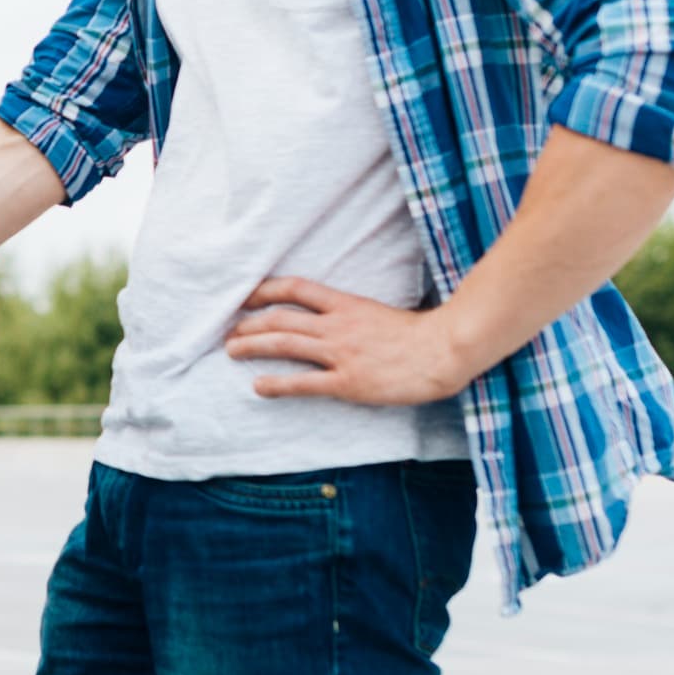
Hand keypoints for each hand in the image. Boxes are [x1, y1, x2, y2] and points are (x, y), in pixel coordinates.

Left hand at [224, 276, 472, 404]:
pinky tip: (259, 386)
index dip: (265, 291)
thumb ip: (349, 314)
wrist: (443, 351)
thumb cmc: (416, 335)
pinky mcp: (348, 381)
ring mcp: (341, 353)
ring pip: (284, 345)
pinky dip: (277, 384)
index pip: (295, 288)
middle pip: (280, 318)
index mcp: (345, 304)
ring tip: (231, 350)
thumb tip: (324, 317)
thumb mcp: (376, 312)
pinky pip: (304, 382)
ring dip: (252, 346)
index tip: (244, 297)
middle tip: (230, 330)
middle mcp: (336, 325)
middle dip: (249, 324)